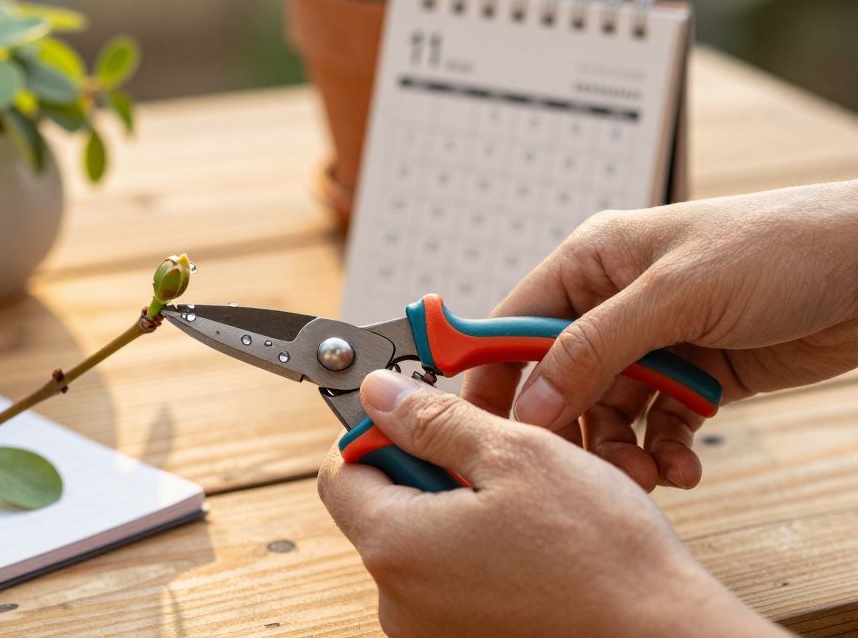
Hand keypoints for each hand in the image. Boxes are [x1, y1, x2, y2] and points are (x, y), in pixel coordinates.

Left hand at [320, 371, 783, 637]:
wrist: (664, 636)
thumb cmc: (602, 555)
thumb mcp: (516, 455)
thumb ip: (433, 419)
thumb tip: (379, 393)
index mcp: (395, 547)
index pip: (342, 472)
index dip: (379, 434)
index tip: (424, 419)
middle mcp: (398, 601)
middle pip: (382, 510)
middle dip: (430, 473)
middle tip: (493, 460)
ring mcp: (430, 632)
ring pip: (423, 546)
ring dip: (461, 513)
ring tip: (526, 507)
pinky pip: (452, 584)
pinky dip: (481, 556)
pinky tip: (533, 548)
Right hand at [463, 181, 857, 490]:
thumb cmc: (783, 247)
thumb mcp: (675, 293)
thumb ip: (595, 348)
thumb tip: (532, 401)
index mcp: (593, 260)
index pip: (515, 322)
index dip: (492, 374)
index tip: (478, 424)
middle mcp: (615, 302)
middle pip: (559, 379)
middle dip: (569, 427)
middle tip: (581, 467)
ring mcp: (656, 341)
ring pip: (607, 411)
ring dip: (620, 449)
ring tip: (647, 474)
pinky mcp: (696, 377)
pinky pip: (657, 425)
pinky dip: (665, 452)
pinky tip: (682, 467)